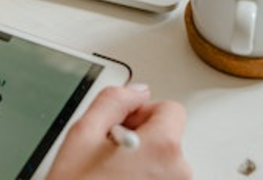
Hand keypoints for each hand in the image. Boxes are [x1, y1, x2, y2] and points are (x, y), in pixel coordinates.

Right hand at [46, 84, 190, 179]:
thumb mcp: (83, 134)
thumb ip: (113, 100)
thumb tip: (135, 91)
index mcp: (163, 147)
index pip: (170, 109)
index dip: (142, 112)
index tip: (122, 124)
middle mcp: (179, 173)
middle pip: (168, 138)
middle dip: (142, 140)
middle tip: (109, 154)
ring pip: (164, 165)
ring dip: (142, 165)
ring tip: (111, 177)